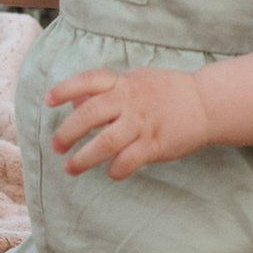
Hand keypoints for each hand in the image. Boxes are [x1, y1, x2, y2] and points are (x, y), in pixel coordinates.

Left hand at [46, 65, 210, 180]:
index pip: (88, 80)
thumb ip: (106, 89)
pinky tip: (111, 172)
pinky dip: (115, 170)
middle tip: (56, 146)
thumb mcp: (135, 81)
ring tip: (71, 168)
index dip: (65, 89)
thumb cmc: (165, 92)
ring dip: (84, 158)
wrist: (205, 103)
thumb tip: (74, 101)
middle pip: (90, 114)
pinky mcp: (155, 144)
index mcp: (123, 83)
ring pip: (105, 142)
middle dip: (67, 132)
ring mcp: (143, 123)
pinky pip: (128, 161)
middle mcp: (130, 101)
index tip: (48, 101)